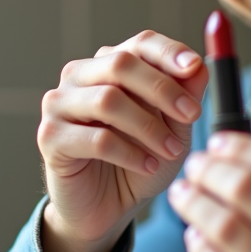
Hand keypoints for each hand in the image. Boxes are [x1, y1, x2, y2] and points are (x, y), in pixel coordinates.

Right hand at [37, 30, 208, 251]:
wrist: (108, 208)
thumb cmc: (141, 159)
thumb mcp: (173, 127)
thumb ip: (185, 95)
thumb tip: (199, 66)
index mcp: (110, 64)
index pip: (140, 43)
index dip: (168, 52)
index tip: (194, 67)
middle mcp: (80, 76)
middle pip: (121, 64)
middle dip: (162, 88)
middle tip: (192, 114)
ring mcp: (60, 104)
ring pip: (108, 100)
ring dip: (148, 127)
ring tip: (172, 150)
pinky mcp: (50, 137)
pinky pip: (96, 138)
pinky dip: (130, 153)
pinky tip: (148, 166)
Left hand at [168, 134, 250, 251]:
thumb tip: (242, 160)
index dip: (240, 146)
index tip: (217, 143)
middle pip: (246, 191)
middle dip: (209, 171)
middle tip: (193, 167)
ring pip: (225, 230)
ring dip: (194, 205)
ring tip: (184, 196)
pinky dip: (200, 248)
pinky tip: (195, 236)